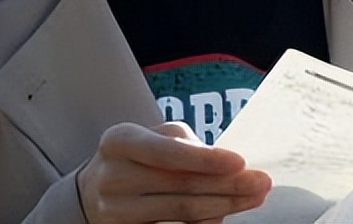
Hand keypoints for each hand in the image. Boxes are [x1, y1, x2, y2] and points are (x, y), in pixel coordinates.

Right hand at [77, 120, 271, 223]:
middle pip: (180, 186)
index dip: (206, 160)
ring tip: (252, 198)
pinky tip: (223, 215)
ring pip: (181, 213)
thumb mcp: (150, 137)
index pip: (168, 153)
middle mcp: (113, 178)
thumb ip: (183, 144)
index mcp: (119, 142)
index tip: (240, 162)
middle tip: (261, 183)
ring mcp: (115, 212)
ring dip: (223, 207)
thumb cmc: (134, 157)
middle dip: (227, 186)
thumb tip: (225, 166)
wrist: (92, 193)